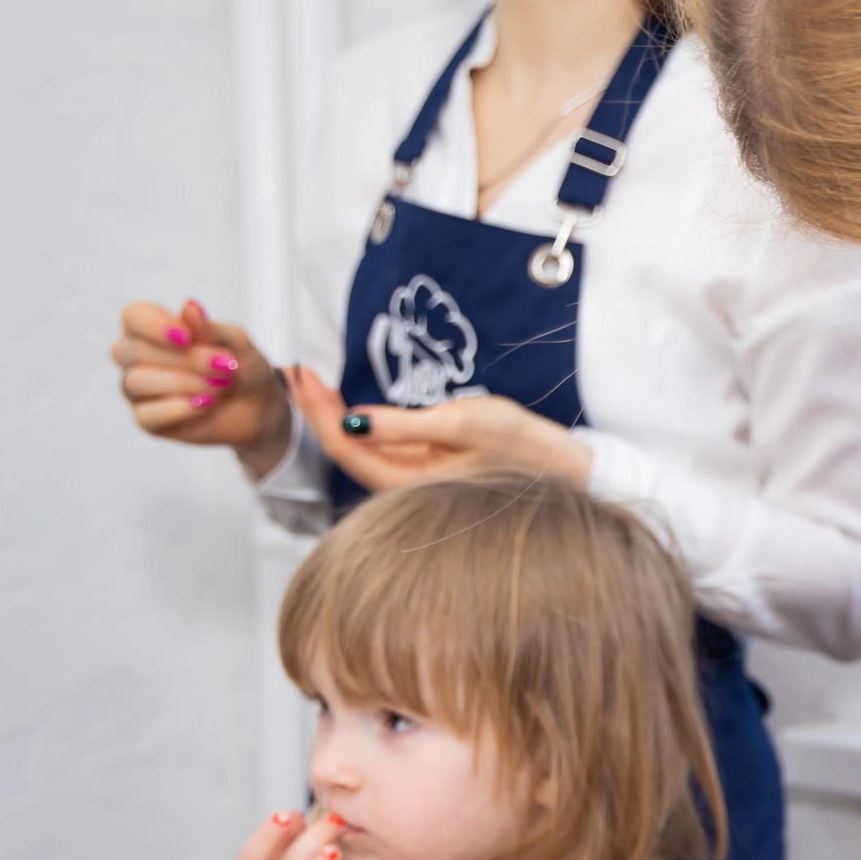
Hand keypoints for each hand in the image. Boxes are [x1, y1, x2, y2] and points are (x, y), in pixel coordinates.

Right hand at [111, 299, 291, 475]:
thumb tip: (189, 306)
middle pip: (135, 351)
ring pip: (137, 381)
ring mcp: (136, 389)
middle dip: (184, 359)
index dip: (154, 326)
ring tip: (220, 386)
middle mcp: (134, 356)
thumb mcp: (235, 342)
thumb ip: (210, 328)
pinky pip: (146, 414)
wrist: (258, 408)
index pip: (133, 317)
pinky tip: (205, 405)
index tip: (186, 337)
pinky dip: (178, 408)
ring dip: (183, 382)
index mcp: (148, 327)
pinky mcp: (146, 420)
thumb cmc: (239, 366)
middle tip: (224, 366)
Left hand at [286, 365, 591, 492]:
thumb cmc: (520, 445)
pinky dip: (361, 423)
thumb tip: (349, 419)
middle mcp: (406, 487)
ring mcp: (416, 480)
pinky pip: (381, 449)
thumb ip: (402, 424)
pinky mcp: (427, 470)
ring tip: (315, 383)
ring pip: (361, 449)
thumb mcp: (461, 423)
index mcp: (410, 483)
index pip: (346, 446)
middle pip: (347, 449)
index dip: (318, 411)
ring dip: (335, 415)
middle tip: (298, 371)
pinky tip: (350, 405)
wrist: (562, 468)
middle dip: (318, 410)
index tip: (302, 374)